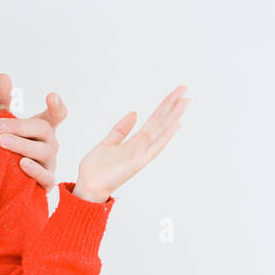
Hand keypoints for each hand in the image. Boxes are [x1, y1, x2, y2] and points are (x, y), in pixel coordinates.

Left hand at [0, 73, 66, 189]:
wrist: (7, 182)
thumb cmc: (9, 147)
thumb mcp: (5, 123)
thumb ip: (3, 101)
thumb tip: (3, 76)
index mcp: (43, 128)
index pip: (56, 114)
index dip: (56, 105)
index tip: (51, 95)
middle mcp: (50, 144)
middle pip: (43, 129)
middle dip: (19, 126)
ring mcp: (50, 163)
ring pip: (43, 152)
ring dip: (22, 145)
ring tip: (2, 142)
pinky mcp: (46, 182)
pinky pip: (46, 177)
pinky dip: (34, 170)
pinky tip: (21, 164)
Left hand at [74, 85, 189, 201]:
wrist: (88, 186)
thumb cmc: (96, 169)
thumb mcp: (108, 142)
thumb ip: (121, 129)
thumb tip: (134, 113)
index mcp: (135, 141)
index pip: (154, 119)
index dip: (164, 105)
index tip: (176, 92)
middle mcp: (142, 146)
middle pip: (161, 121)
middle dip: (172, 105)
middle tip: (185, 89)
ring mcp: (142, 154)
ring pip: (162, 131)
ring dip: (174, 116)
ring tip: (186, 101)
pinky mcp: (139, 162)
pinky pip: (155, 147)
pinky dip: (166, 136)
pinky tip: (177, 124)